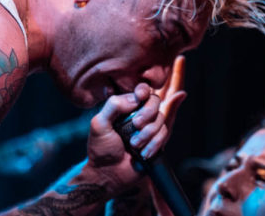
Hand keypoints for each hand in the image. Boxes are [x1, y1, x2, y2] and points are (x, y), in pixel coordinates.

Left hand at [85, 56, 186, 195]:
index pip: (140, 90)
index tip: (140, 96)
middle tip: (135, 126)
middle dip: (147, 114)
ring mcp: (148, 127)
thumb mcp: (99, 124)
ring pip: (161, 119)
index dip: (143, 91)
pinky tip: (143, 153)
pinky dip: (154, 144)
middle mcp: (138, 114)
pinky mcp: (156, 141)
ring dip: (148, 134)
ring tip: (134, 145)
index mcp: (124, 106)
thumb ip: (113, 105)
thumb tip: (135, 97)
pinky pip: (164, 135)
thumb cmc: (101, 149)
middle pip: (155, 101)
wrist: (108, 174)